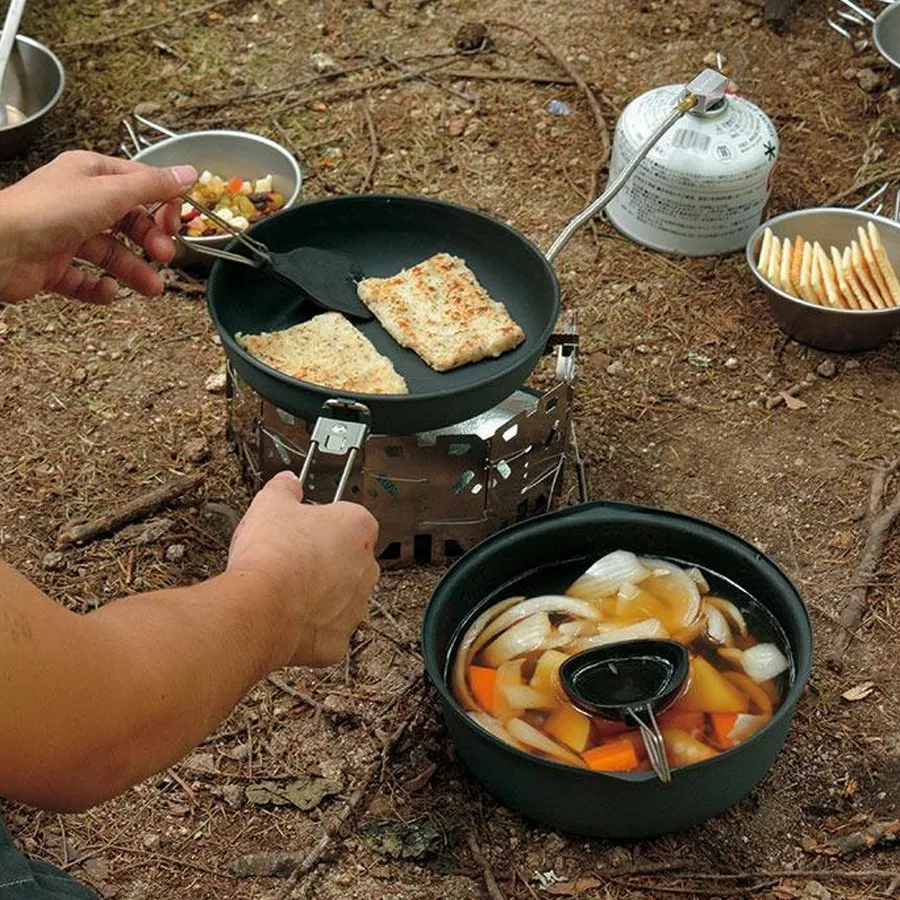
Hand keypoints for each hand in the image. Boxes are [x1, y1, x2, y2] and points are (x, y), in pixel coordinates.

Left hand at [0, 150, 196, 304]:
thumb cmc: (45, 212)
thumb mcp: (110, 192)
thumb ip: (152, 186)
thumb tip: (188, 173)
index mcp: (91, 175)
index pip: (140, 186)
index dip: (162, 205)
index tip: (175, 225)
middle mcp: (80, 202)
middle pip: (129, 223)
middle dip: (151, 242)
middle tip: (164, 256)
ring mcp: (67, 235)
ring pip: (112, 254)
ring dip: (135, 271)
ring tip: (151, 288)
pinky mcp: (55, 267)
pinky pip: (86, 280)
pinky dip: (100, 289)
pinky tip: (107, 290)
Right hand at [227, 471, 379, 667]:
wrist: (260, 606)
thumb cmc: (271, 555)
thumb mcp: (270, 503)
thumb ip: (284, 488)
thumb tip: (287, 481)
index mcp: (357, 527)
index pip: (348, 519)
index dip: (321, 523)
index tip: (302, 528)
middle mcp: (366, 568)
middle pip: (348, 559)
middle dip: (323, 560)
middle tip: (290, 559)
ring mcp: (355, 606)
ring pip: (340, 597)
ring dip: (319, 595)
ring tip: (284, 590)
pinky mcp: (339, 641)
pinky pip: (326, 632)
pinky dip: (309, 629)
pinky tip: (286, 619)